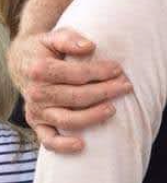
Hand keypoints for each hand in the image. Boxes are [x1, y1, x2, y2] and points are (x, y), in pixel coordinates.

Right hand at [12, 28, 131, 152]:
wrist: (24, 62)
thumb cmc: (48, 49)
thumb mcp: (56, 36)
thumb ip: (70, 39)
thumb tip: (89, 47)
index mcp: (40, 70)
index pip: (77, 74)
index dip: (100, 72)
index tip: (119, 69)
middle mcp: (37, 92)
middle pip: (76, 97)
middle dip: (105, 92)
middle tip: (126, 86)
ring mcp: (37, 110)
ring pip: (67, 119)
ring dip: (93, 116)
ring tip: (113, 109)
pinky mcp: (37, 123)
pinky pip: (48, 140)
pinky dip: (63, 145)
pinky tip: (82, 145)